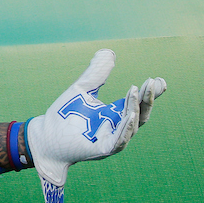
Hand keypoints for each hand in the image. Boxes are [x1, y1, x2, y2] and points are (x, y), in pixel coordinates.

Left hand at [26, 49, 165, 202]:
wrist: (44, 136)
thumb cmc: (64, 115)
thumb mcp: (82, 89)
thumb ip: (97, 73)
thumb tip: (110, 53)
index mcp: (114, 113)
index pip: (136, 102)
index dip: (149, 93)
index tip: (159, 80)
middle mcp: (116, 127)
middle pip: (140, 113)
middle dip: (148, 99)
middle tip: (155, 82)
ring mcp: (111, 139)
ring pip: (131, 125)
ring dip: (136, 108)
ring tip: (138, 90)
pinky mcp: (103, 149)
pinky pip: (119, 140)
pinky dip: (126, 128)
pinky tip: (130, 115)